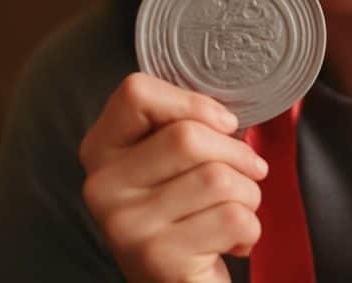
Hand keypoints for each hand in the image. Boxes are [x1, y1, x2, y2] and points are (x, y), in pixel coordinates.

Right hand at [79, 73, 268, 282]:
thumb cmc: (183, 213)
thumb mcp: (168, 163)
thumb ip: (182, 126)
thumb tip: (228, 115)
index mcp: (101, 149)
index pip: (136, 93)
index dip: (193, 102)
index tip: (224, 124)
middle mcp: (101, 186)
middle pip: (187, 137)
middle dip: (238, 153)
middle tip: (251, 170)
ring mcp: (125, 225)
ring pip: (217, 178)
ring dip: (249, 193)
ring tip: (238, 210)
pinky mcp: (158, 259)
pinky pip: (233, 218)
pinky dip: (251, 228)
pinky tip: (234, 242)